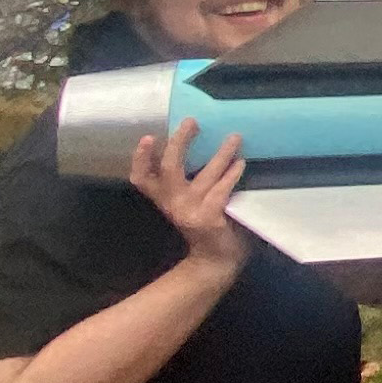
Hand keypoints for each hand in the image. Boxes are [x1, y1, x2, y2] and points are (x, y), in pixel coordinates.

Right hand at [128, 119, 249, 272]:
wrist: (216, 261)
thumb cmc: (207, 224)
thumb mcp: (190, 202)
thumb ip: (190, 181)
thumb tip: (206, 142)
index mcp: (164, 199)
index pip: (142, 178)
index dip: (141, 158)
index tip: (147, 137)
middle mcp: (173, 204)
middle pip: (170, 168)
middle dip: (180, 141)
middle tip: (192, 121)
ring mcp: (190, 211)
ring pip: (204, 174)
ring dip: (221, 153)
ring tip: (235, 137)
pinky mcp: (209, 218)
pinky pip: (221, 190)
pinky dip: (232, 174)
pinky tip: (241, 163)